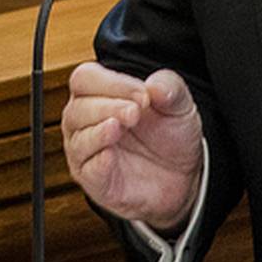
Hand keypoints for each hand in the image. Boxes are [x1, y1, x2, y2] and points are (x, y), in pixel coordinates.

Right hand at [62, 62, 203, 229]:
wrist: (183, 176)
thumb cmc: (170, 134)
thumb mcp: (179, 105)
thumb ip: (170, 88)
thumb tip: (155, 85)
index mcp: (98, 95)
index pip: (85, 79)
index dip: (111, 83)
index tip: (143, 95)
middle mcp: (85, 122)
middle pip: (77, 109)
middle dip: (106, 107)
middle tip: (134, 112)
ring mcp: (87, 153)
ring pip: (79, 140)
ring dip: (99, 132)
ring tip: (119, 128)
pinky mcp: (95, 182)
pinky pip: (88, 171)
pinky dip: (97, 162)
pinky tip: (110, 155)